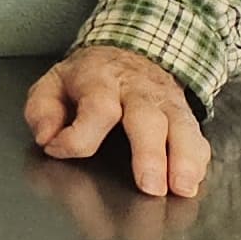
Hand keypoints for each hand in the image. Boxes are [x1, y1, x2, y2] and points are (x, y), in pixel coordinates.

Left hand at [23, 44, 210, 197]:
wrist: (129, 50)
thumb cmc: (88, 78)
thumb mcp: (53, 84)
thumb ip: (42, 111)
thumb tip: (46, 138)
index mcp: (100, 81)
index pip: (97, 108)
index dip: (79, 136)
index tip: (60, 150)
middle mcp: (137, 91)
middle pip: (148, 119)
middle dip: (150, 154)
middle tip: (150, 187)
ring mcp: (165, 102)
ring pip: (182, 127)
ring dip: (184, 160)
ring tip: (182, 188)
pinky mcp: (184, 114)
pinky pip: (196, 136)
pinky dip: (198, 159)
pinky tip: (192, 180)